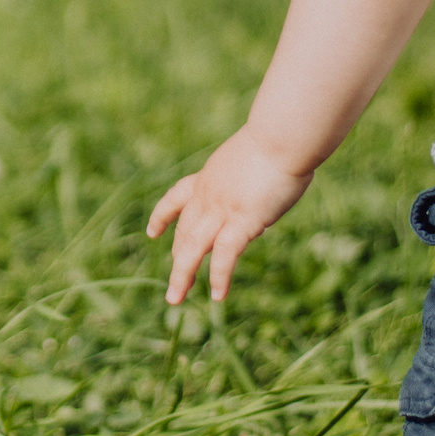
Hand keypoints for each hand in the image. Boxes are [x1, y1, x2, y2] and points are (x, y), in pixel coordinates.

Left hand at [147, 126, 313, 303]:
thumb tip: (261, 194)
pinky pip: (226, 254)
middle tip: (174, 286)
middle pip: (185, 231)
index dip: (163, 215)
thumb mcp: (256, 158)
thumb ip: (252, 179)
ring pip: (193, 247)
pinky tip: (217, 295)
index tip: (151, 232)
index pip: (177, 197)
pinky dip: (219, 276)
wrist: (283, 135)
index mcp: (210, 177)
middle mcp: (209, 194)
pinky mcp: (242, 219)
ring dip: (182, 275)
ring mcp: (222, 208)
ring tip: (174, 300)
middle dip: (179, 259)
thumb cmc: (281, 139)